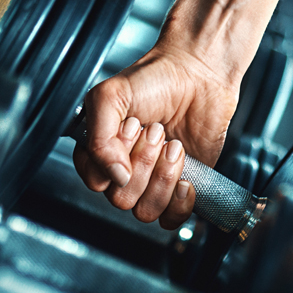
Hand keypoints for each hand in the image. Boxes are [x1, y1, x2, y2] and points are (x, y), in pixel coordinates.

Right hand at [72, 41, 239, 228]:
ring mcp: (151, 180)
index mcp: (100, 150)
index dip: (113, 160)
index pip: (94, 180)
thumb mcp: (110, 96)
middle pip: (121, 198)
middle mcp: (123, 169)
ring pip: (145, 210)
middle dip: (143, 163)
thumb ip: (98, 137)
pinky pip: (171, 219)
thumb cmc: (155, 79)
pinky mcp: (179, 187)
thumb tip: (115, 176)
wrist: (198, 74)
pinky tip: (186, 176)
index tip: (130, 128)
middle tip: (156, 130)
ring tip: (173, 145)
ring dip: (163, 177)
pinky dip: (179, 202)